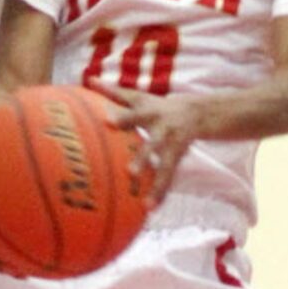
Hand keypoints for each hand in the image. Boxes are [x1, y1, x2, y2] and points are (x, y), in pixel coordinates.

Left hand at [84, 80, 200, 206]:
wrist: (199, 112)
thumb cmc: (159, 105)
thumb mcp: (139, 97)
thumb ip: (114, 92)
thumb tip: (89, 78)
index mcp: (151, 114)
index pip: (134, 115)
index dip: (122, 118)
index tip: (108, 122)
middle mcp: (163, 130)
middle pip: (153, 145)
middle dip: (143, 159)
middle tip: (130, 173)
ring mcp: (172, 147)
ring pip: (165, 168)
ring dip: (156, 186)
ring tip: (146, 205)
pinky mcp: (178, 160)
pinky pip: (169, 179)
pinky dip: (160, 195)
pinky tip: (149, 210)